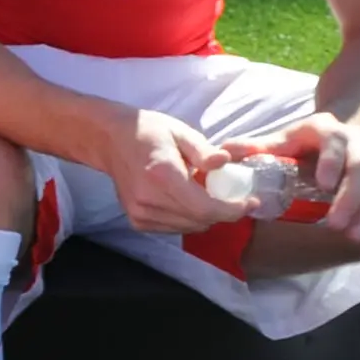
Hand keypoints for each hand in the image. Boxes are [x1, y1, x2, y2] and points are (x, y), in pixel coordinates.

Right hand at [96, 107, 244, 234]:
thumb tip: (225, 162)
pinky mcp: (137, 220)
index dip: (233, 210)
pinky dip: (188, 218)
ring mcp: (140, 213)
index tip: (250, 202)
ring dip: (205, 215)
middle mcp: (148, 200)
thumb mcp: (180, 131)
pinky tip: (185, 200)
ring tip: (204, 193)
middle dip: (222, 211)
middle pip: (200, 221)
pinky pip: (174, 228)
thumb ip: (203, 150)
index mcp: (161, 175)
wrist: (110, 140)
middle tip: (230, 194)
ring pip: (189, 227)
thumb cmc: (147, 131)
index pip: (205, 208)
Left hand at [234, 112, 359, 245]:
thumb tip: (222, 154)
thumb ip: (254, 148)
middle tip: (334, 223)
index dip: (332, 160)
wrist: (340, 137)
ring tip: (353, 235)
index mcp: (328, 130)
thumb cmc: (301, 145)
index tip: (323, 184)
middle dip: (351, 196)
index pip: (335, 140)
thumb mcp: (279, 142)